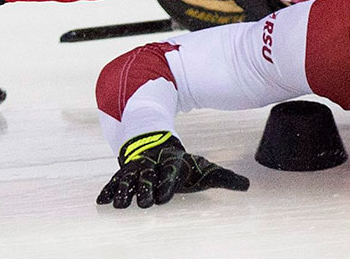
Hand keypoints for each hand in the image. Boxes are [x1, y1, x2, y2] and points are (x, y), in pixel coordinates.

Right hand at [97, 132, 248, 208]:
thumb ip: (224, 178)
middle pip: (148, 177)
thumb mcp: (204, 168)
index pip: (169, 175)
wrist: (157, 143)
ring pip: (129, 179)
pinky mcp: (124, 173)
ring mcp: (137, 168)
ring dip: (123, 191)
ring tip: (118, 205)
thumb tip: (248, 185)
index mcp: (173, 164)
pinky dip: (108, 190)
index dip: (167, 184)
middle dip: (144, 189)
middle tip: (143, 203)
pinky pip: (114, 181)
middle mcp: (153, 165)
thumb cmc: (183, 165)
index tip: (163, 197)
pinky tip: (101, 201)